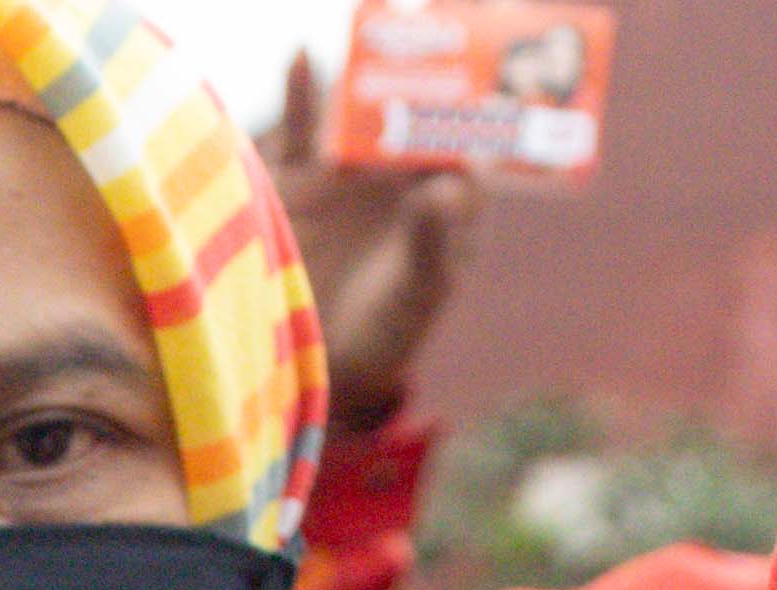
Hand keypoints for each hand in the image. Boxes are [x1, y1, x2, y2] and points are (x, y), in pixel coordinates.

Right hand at [267, 55, 484, 436]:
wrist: (314, 368)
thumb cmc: (383, 334)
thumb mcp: (416, 294)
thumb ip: (431, 242)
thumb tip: (442, 187)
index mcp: (446, 201)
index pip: (467, 146)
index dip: (475, 116)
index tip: (478, 95)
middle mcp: (399, 177)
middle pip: (414, 113)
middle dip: (421, 74)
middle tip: (429, 31)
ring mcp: (349, 175)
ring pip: (362, 113)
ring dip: (367, 73)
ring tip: (372, 29)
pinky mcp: (298, 183)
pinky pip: (301, 131)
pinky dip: (300, 91)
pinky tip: (302, 55)